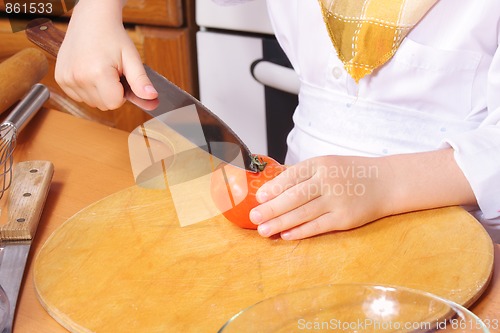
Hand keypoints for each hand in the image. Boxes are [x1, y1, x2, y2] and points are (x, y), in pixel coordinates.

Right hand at [55, 0, 157, 109]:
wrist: (91, 19)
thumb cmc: (113, 37)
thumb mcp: (131, 58)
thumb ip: (141, 81)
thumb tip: (152, 98)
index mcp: (97, 73)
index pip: (115, 103)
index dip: (122, 93)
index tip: (121, 77)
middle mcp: (78, 78)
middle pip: (103, 105)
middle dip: (112, 93)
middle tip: (112, 72)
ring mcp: (66, 79)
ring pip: (92, 102)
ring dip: (100, 92)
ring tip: (100, 70)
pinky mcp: (60, 78)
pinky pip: (79, 97)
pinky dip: (87, 89)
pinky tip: (89, 72)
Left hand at [249, 155, 390, 239]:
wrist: (386, 182)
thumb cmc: (350, 173)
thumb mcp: (327, 164)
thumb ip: (303, 175)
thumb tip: (272, 188)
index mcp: (320, 164)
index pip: (292, 176)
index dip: (273, 188)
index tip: (258, 198)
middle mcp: (328, 181)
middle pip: (294, 197)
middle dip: (271, 209)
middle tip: (254, 217)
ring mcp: (337, 201)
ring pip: (302, 214)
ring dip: (280, 223)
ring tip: (263, 230)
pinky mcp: (345, 219)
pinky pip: (317, 226)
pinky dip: (300, 231)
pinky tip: (285, 234)